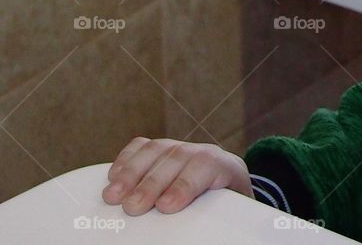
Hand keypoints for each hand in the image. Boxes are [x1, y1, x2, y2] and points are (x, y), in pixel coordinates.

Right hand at [101, 137, 252, 214]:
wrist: (226, 189)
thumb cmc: (223, 207)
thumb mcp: (226, 214)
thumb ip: (212, 221)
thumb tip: (189, 236)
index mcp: (225, 167)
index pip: (207, 166)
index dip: (185, 184)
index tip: (166, 206)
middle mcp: (201, 153)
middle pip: (176, 158)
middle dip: (151, 184)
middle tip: (132, 207)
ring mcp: (179, 148)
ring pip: (156, 150)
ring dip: (131, 173)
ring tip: (113, 196)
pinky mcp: (160, 149)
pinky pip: (141, 146)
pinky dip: (125, 160)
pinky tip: (113, 177)